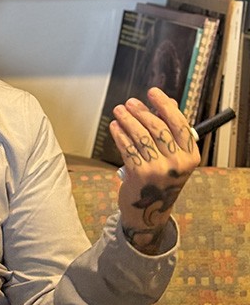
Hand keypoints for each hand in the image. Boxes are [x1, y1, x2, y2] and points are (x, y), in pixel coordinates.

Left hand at [109, 87, 200, 253]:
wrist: (148, 211)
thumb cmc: (160, 179)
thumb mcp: (174, 158)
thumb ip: (172, 133)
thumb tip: (166, 103)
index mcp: (191, 156)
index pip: (179, 123)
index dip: (164, 105)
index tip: (152, 92)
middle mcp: (177, 163)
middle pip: (158, 127)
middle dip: (141, 111)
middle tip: (130, 103)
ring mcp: (158, 169)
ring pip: (140, 136)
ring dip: (127, 120)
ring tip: (119, 110)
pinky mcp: (139, 174)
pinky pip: (127, 147)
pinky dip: (119, 134)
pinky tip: (114, 126)